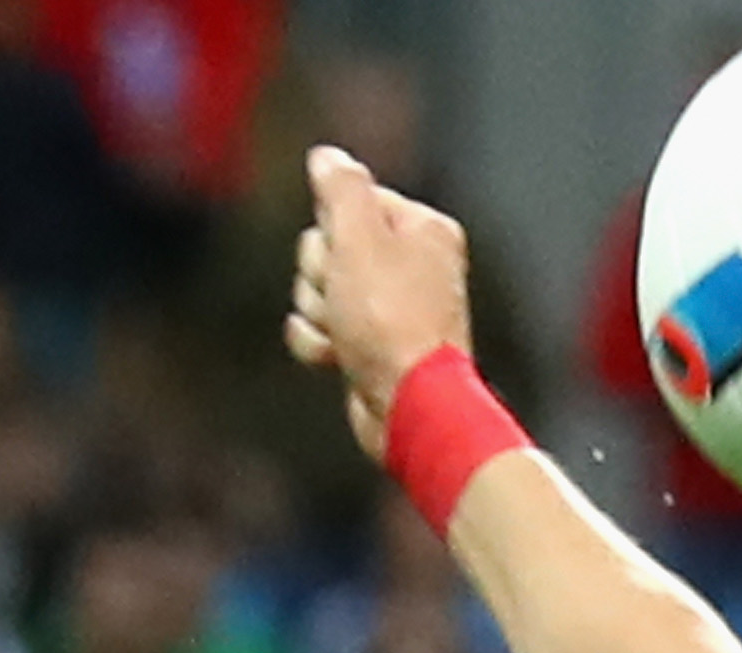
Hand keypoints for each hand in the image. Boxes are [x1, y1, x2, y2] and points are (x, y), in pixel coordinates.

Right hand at [289, 146, 478, 459]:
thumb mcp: (359, 236)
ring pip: (318, 288)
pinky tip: (336, 358)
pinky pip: (318, 328)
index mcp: (423, 229)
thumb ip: (340, 188)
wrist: (409, 406)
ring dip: (319, 312)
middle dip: (322, 274)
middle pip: (328, 244)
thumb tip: (327, 157)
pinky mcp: (370, 346)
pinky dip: (318, 343)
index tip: (352, 256)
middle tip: (348, 300)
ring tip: (348, 336)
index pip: (348, 200)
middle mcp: (414, 266)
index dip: (335, 230)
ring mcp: (391, 309)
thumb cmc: (390, 320)